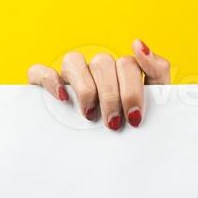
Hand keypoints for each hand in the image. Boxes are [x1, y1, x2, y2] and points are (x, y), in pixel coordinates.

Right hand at [27, 39, 171, 130]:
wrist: (109, 154)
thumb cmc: (131, 123)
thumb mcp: (153, 99)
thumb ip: (157, 70)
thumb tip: (138, 44)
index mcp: (121, 70)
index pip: (127, 63)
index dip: (131, 90)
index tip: (134, 117)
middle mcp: (96, 68)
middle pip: (103, 63)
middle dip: (111, 96)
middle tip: (114, 123)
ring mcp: (71, 74)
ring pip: (73, 60)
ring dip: (85, 89)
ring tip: (90, 115)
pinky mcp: (44, 84)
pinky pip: (40, 71)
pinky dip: (50, 81)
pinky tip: (64, 98)